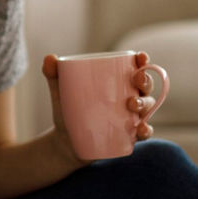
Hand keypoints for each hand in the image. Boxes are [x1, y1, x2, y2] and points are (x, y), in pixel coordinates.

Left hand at [41, 50, 157, 159]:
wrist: (64, 141)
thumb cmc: (67, 110)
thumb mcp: (60, 92)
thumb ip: (54, 75)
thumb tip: (49, 58)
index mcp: (117, 82)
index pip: (135, 68)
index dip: (142, 61)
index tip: (140, 57)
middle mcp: (129, 97)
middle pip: (145, 86)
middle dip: (146, 81)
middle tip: (136, 80)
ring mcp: (130, 117)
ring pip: (147, 107)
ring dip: (145, 104)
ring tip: (132, 104)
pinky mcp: (128, 135)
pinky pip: (143, 132)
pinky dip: (146, 131)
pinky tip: (141, 130)